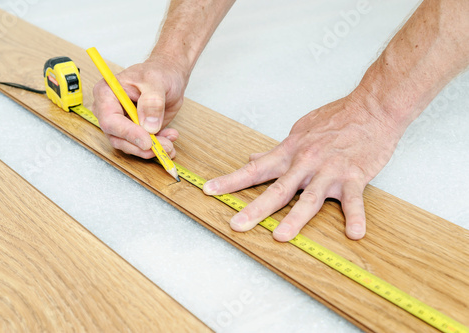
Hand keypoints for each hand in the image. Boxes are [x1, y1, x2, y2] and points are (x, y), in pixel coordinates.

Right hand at [92, 56, 187, 158]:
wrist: (168, 76)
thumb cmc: (158, 72)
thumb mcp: (156, 81)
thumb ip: (152, 101)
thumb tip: (149, 125)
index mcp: (106, 93)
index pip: (110, 120)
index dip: (128, 133)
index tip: (147, 141)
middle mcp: (110, 110)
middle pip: (117, 138)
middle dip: (141, 146)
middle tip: (164, 146)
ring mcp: (122, 123)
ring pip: (130, 146)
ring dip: (152, 149)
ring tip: (170, 142)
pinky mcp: (135, 132)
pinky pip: (142, 146)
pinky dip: (157, 147)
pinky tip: (170, 140)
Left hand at [203, 93, 402, 240]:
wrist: (371, 108)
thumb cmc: (336, 118)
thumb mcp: (300, 130)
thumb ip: (277, 149)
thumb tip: (254, 157)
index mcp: (291, 152)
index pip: (255, 169)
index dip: (231, 181)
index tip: (209, 190)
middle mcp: (306, 163)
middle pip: (278, 189)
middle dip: (256, 208)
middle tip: (237, 224)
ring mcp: (330, 171)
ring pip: (310, 198)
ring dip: (295, 218)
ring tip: (280, 236)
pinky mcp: (355, 176)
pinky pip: (355, 200)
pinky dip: (355, 217)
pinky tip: (354, 234)